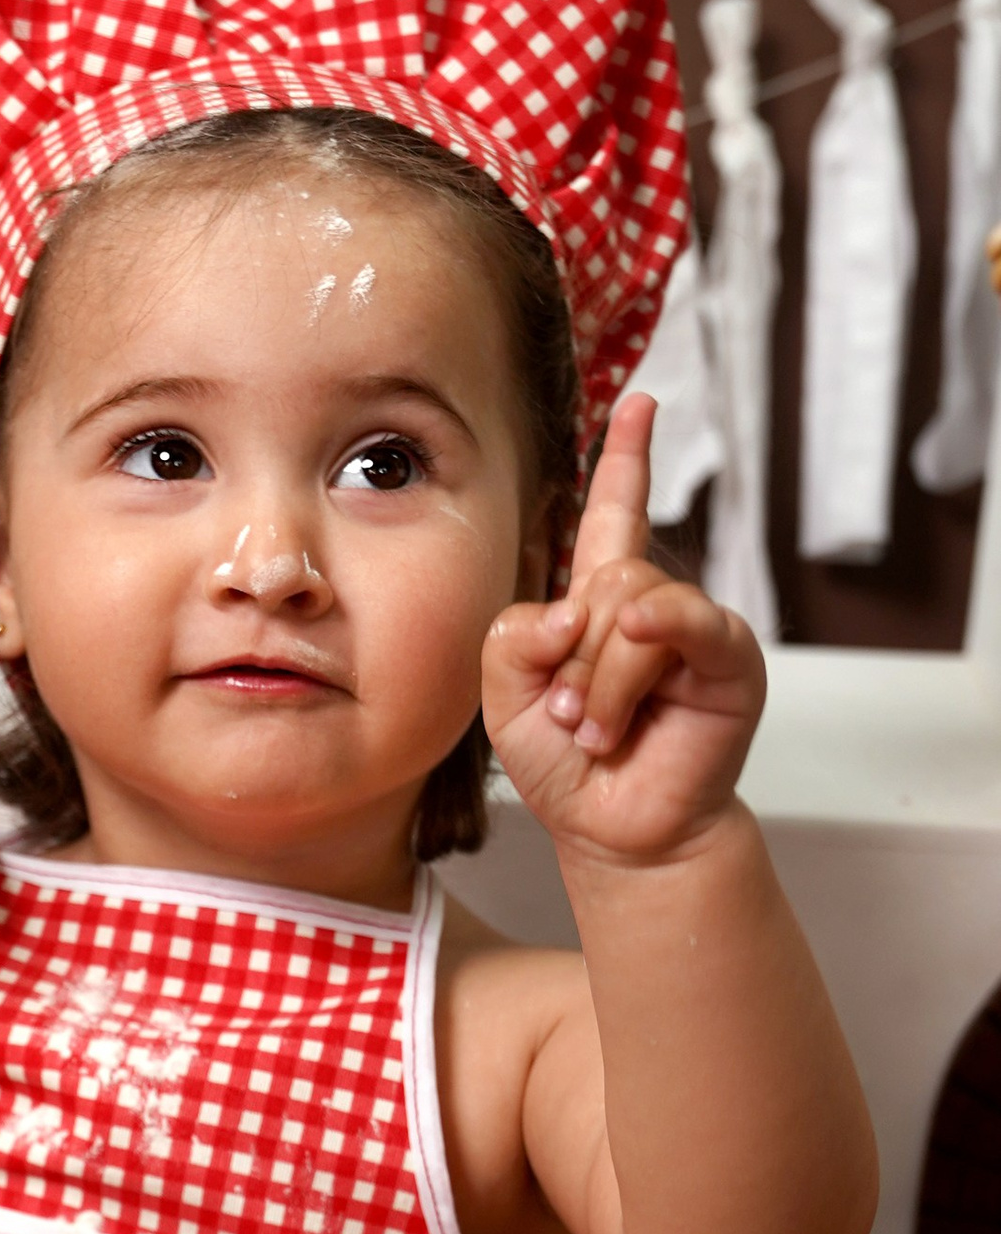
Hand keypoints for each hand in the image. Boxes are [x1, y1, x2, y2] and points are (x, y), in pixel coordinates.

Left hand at [484, 389, 765, 865]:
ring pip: (629, 602)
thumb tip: (577, 608)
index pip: (615, 515)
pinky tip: (628, 685)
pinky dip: (644, 650)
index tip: (639, 403)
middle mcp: (650, 606)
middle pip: (602, 574)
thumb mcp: (506, 696)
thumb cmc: (565, 765)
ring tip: (598, 731)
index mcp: (599, 602)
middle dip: (571, 656)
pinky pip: (683, 621)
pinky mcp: (727, 657)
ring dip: (597, 682)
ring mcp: (692, 629)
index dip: (625, 460)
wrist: (614, 829)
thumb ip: (513, 636)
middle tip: (571, 716)